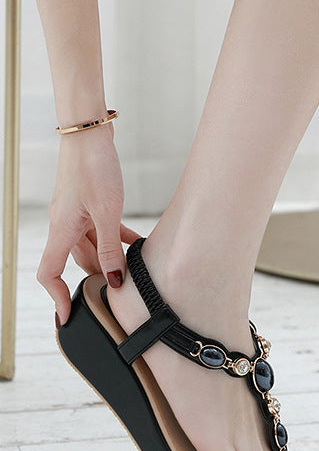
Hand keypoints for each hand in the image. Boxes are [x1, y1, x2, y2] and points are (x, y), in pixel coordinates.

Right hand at [37, 123, 142, 326]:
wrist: (90, 134)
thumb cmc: (94, 169)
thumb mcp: (107, 213)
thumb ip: (111, 248)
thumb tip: (114, 279)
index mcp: (60, 230)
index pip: (49, 273)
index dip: (57, 297)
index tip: (68, 316)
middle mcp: (64, 225)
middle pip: (77, 262)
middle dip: (97, 276)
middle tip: (121, 290)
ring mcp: (76, 214)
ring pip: (92, 246)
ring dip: (112, 256)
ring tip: (136, 268)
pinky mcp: (89, 204)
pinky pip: (102, 230)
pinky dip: (118, 239)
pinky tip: (138, 244)